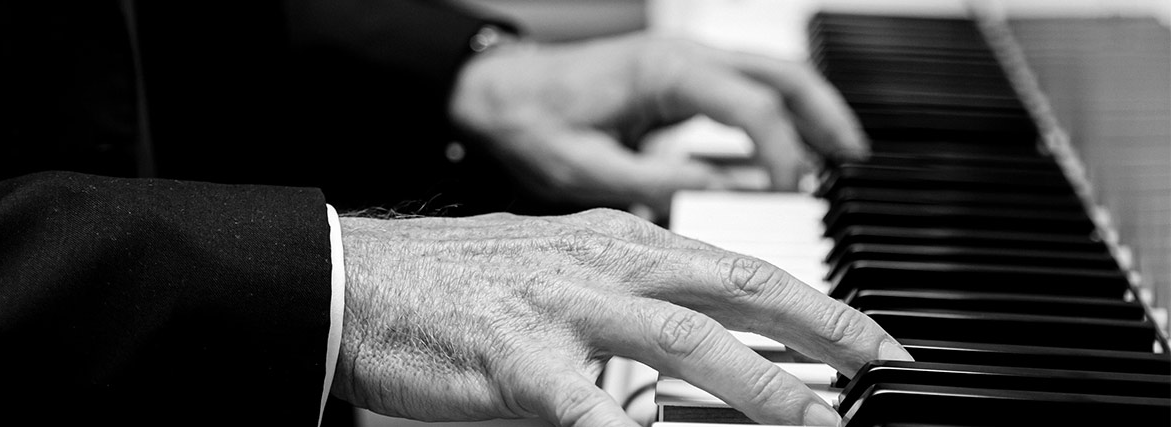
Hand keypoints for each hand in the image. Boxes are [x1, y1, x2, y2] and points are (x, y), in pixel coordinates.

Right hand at [333, 209, 910, 425]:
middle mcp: (603, 266)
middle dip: (820, 329)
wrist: (363, 281)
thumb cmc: (462, 281)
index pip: (737, 266)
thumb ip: (631, 301)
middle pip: (734, 288)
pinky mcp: (516, 358)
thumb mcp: (561, 269)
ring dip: (758, 384)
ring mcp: (563, 308)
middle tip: (880, 366)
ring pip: (682, 341)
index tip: (868, 340)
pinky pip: (586, 404)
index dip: (813, 302)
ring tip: (815, 420)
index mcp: (618, 244)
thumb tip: (698, 345)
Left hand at [449, 34, 867, 213]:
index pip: (753, 107)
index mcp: (665, 73)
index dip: (784, 155)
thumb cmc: (532, 124)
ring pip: (770, 77)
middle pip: (781, 74)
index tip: (796, 197)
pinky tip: (784, 155)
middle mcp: (683, 59)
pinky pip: (745, 90)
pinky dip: (777, 118)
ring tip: (837, 160)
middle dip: (825, 116)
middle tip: (854, 162)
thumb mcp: (590, 170)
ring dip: (809, 113)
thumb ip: (663, 183)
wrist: (497, 93)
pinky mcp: (678, 81)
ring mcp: (683, 66)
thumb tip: (733, 196)